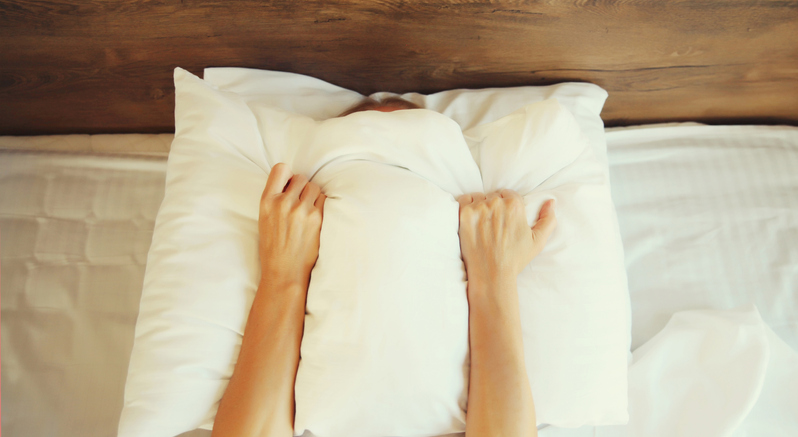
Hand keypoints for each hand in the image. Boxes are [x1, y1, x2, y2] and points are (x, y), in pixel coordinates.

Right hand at [258, 162, 325, 287]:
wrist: (284, 271)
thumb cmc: (273, 247)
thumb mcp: (264, 219)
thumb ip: (275, 199)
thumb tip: (292, 182)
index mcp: (267, 201)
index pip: (280, 169)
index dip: (288, 175)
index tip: (290, 185)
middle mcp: (283, 203)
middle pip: (301, 178)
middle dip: (302, 188)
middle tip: (300, 203)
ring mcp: (301, 210)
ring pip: (314, 188)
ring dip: (313, 197)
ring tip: (307, 212)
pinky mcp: (317, 218)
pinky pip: (324, 200)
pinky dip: (321, 207)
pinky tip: (315, 219)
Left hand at [457, 190, 555, 288]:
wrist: (491, 274)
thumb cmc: (515, 259)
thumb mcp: (538, 241)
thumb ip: (547, 219)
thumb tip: (551, 201)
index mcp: (514, 205)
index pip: (509, 194)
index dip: (507, 207)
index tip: (504, 219)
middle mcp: (496, 203)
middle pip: (494, 196)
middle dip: (494, 207)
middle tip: (494, 225)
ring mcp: (478, 208)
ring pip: (479, 198)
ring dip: (480, 207)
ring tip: (483, 225)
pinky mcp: (464, 215)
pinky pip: (464, 200)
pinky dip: (466, 206)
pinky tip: (471, 219)